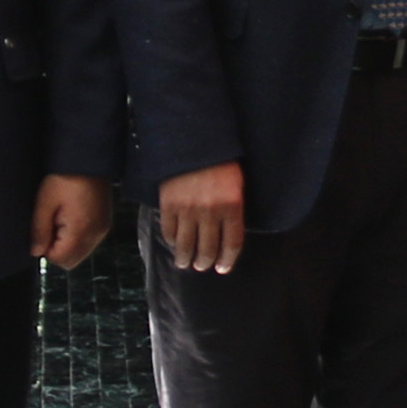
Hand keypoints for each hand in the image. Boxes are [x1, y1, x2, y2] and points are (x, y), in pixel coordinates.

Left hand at [34, 173, 113, 269]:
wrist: (88, 158)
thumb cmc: (64, 177)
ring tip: (61, 219)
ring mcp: (102, 230)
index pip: (59, 259)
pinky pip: (89, 242)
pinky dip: (78, 238)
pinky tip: (72, 218)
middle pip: (71, 261)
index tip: (43, 229)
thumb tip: (36, 252)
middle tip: (51, 225)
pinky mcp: (105, 223)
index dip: (45, 248)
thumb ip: (39, 230)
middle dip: (57, 250)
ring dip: (67, 245)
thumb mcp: (45, 202)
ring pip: (80, 253)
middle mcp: (95, 235)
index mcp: (80, 231)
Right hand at [153, 159, 248, 274]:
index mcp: (232, 206)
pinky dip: (171, 241)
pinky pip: (169, 231)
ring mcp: (188, 209)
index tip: (222, 268)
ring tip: (185, 263)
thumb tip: (227, 237)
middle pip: (208, 249)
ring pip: (186, 245)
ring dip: (185, 259)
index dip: (227, 260)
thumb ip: (234, 210)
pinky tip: (173, 244)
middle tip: (202, 266)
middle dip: (205, 263)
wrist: (194, 140)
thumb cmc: (220, 161)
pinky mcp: (169, 204)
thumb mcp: (237, 184)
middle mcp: (211, 211)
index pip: (232, 244)